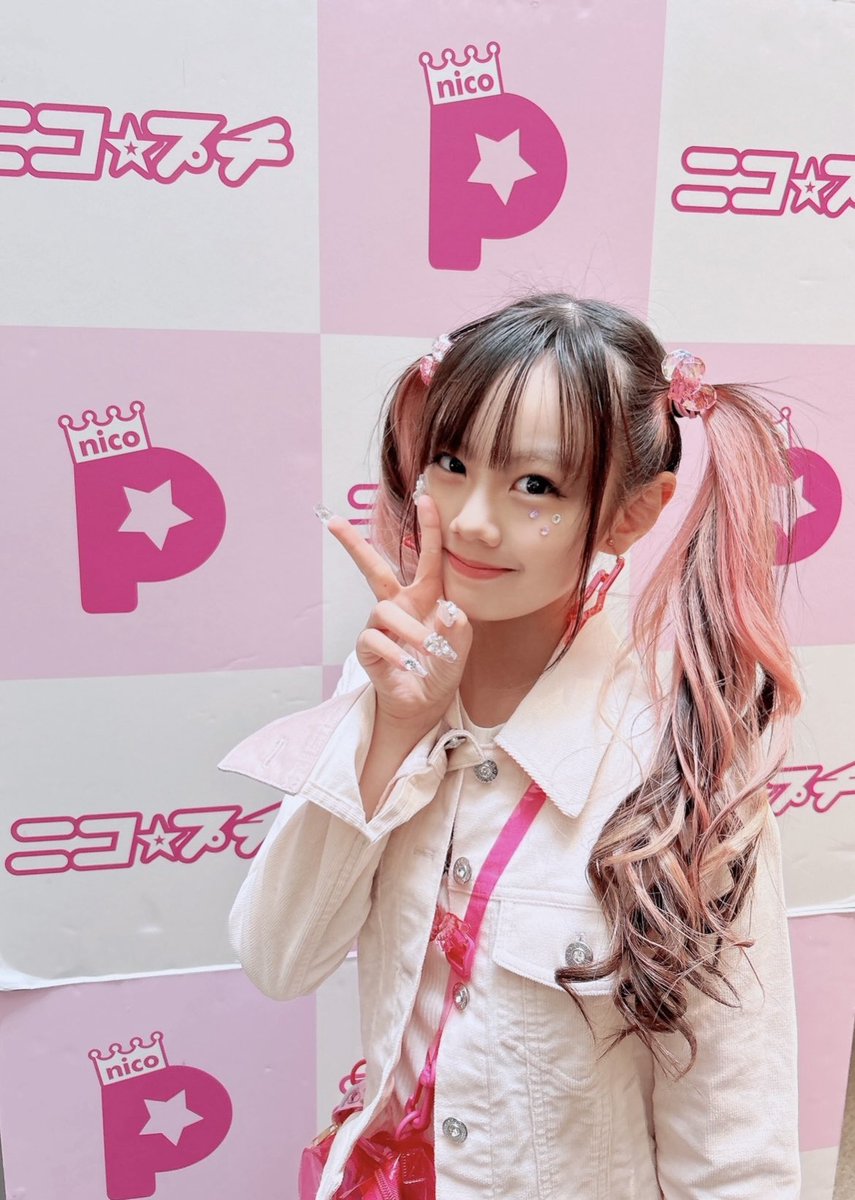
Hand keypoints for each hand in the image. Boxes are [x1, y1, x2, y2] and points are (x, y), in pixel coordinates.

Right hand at [323, 496, 470, 731]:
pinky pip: (375, 639)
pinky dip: (395, 652)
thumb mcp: (460, 647)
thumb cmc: (442, 668)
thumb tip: (449, 608)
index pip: (426, 557)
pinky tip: (407, 664)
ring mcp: (382, 625)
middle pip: (373, 567)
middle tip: (332, 521)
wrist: (425, 703)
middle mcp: (401, 604)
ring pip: (384, 609)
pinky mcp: (369, 647)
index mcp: (427, 596)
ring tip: (430, 650)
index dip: (428, 528)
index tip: (424, 498)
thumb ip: (459, 628)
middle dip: (353, 543)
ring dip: (410, 629)